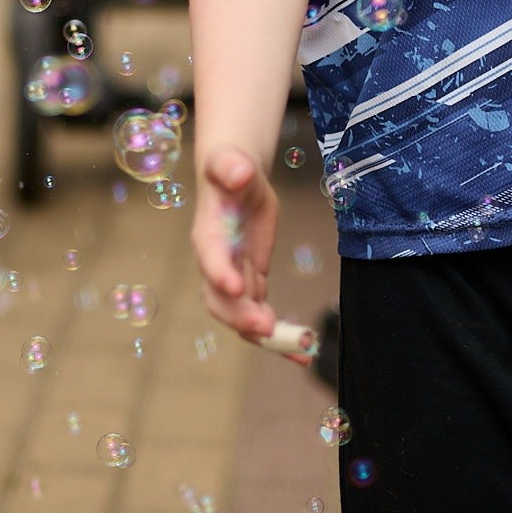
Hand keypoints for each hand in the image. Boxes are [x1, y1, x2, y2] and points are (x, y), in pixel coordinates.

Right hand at [192, 147, 295, 355]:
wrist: (235, 178)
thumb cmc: (230, 168)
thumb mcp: (229, 162)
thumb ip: (232, 166)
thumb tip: (239, 171)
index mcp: (209, 234)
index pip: (211, 258)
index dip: (220, 273)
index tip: (235, 287)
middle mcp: (216, 263)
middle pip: (220, 299)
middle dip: (240, 316)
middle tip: (266, 327)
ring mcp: (233, 277)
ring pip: (241, 315)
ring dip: (264, 334)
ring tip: (295, 347)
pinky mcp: (252, 282)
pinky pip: (261, 314)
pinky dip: (279, 334)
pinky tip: (302, 350)